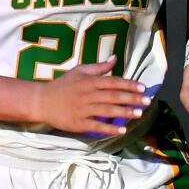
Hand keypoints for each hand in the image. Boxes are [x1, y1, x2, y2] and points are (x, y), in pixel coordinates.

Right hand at [31, 56, 152, 135]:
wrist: (42, 101)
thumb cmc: (63, 85)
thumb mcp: (79, 71)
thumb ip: (98, 67)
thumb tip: (115, 58)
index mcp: (88, 81)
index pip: (112, 82)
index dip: (128, 84)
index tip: (142, 87)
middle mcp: (87, 94)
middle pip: (112, 96)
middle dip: (131, 98)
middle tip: (147, 101)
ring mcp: (82, 109)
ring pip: (107, 111)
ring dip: (124, 112)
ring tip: (138, 114)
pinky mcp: (78, 123)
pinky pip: (96, 126)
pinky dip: (110, 129)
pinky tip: (122, 130)